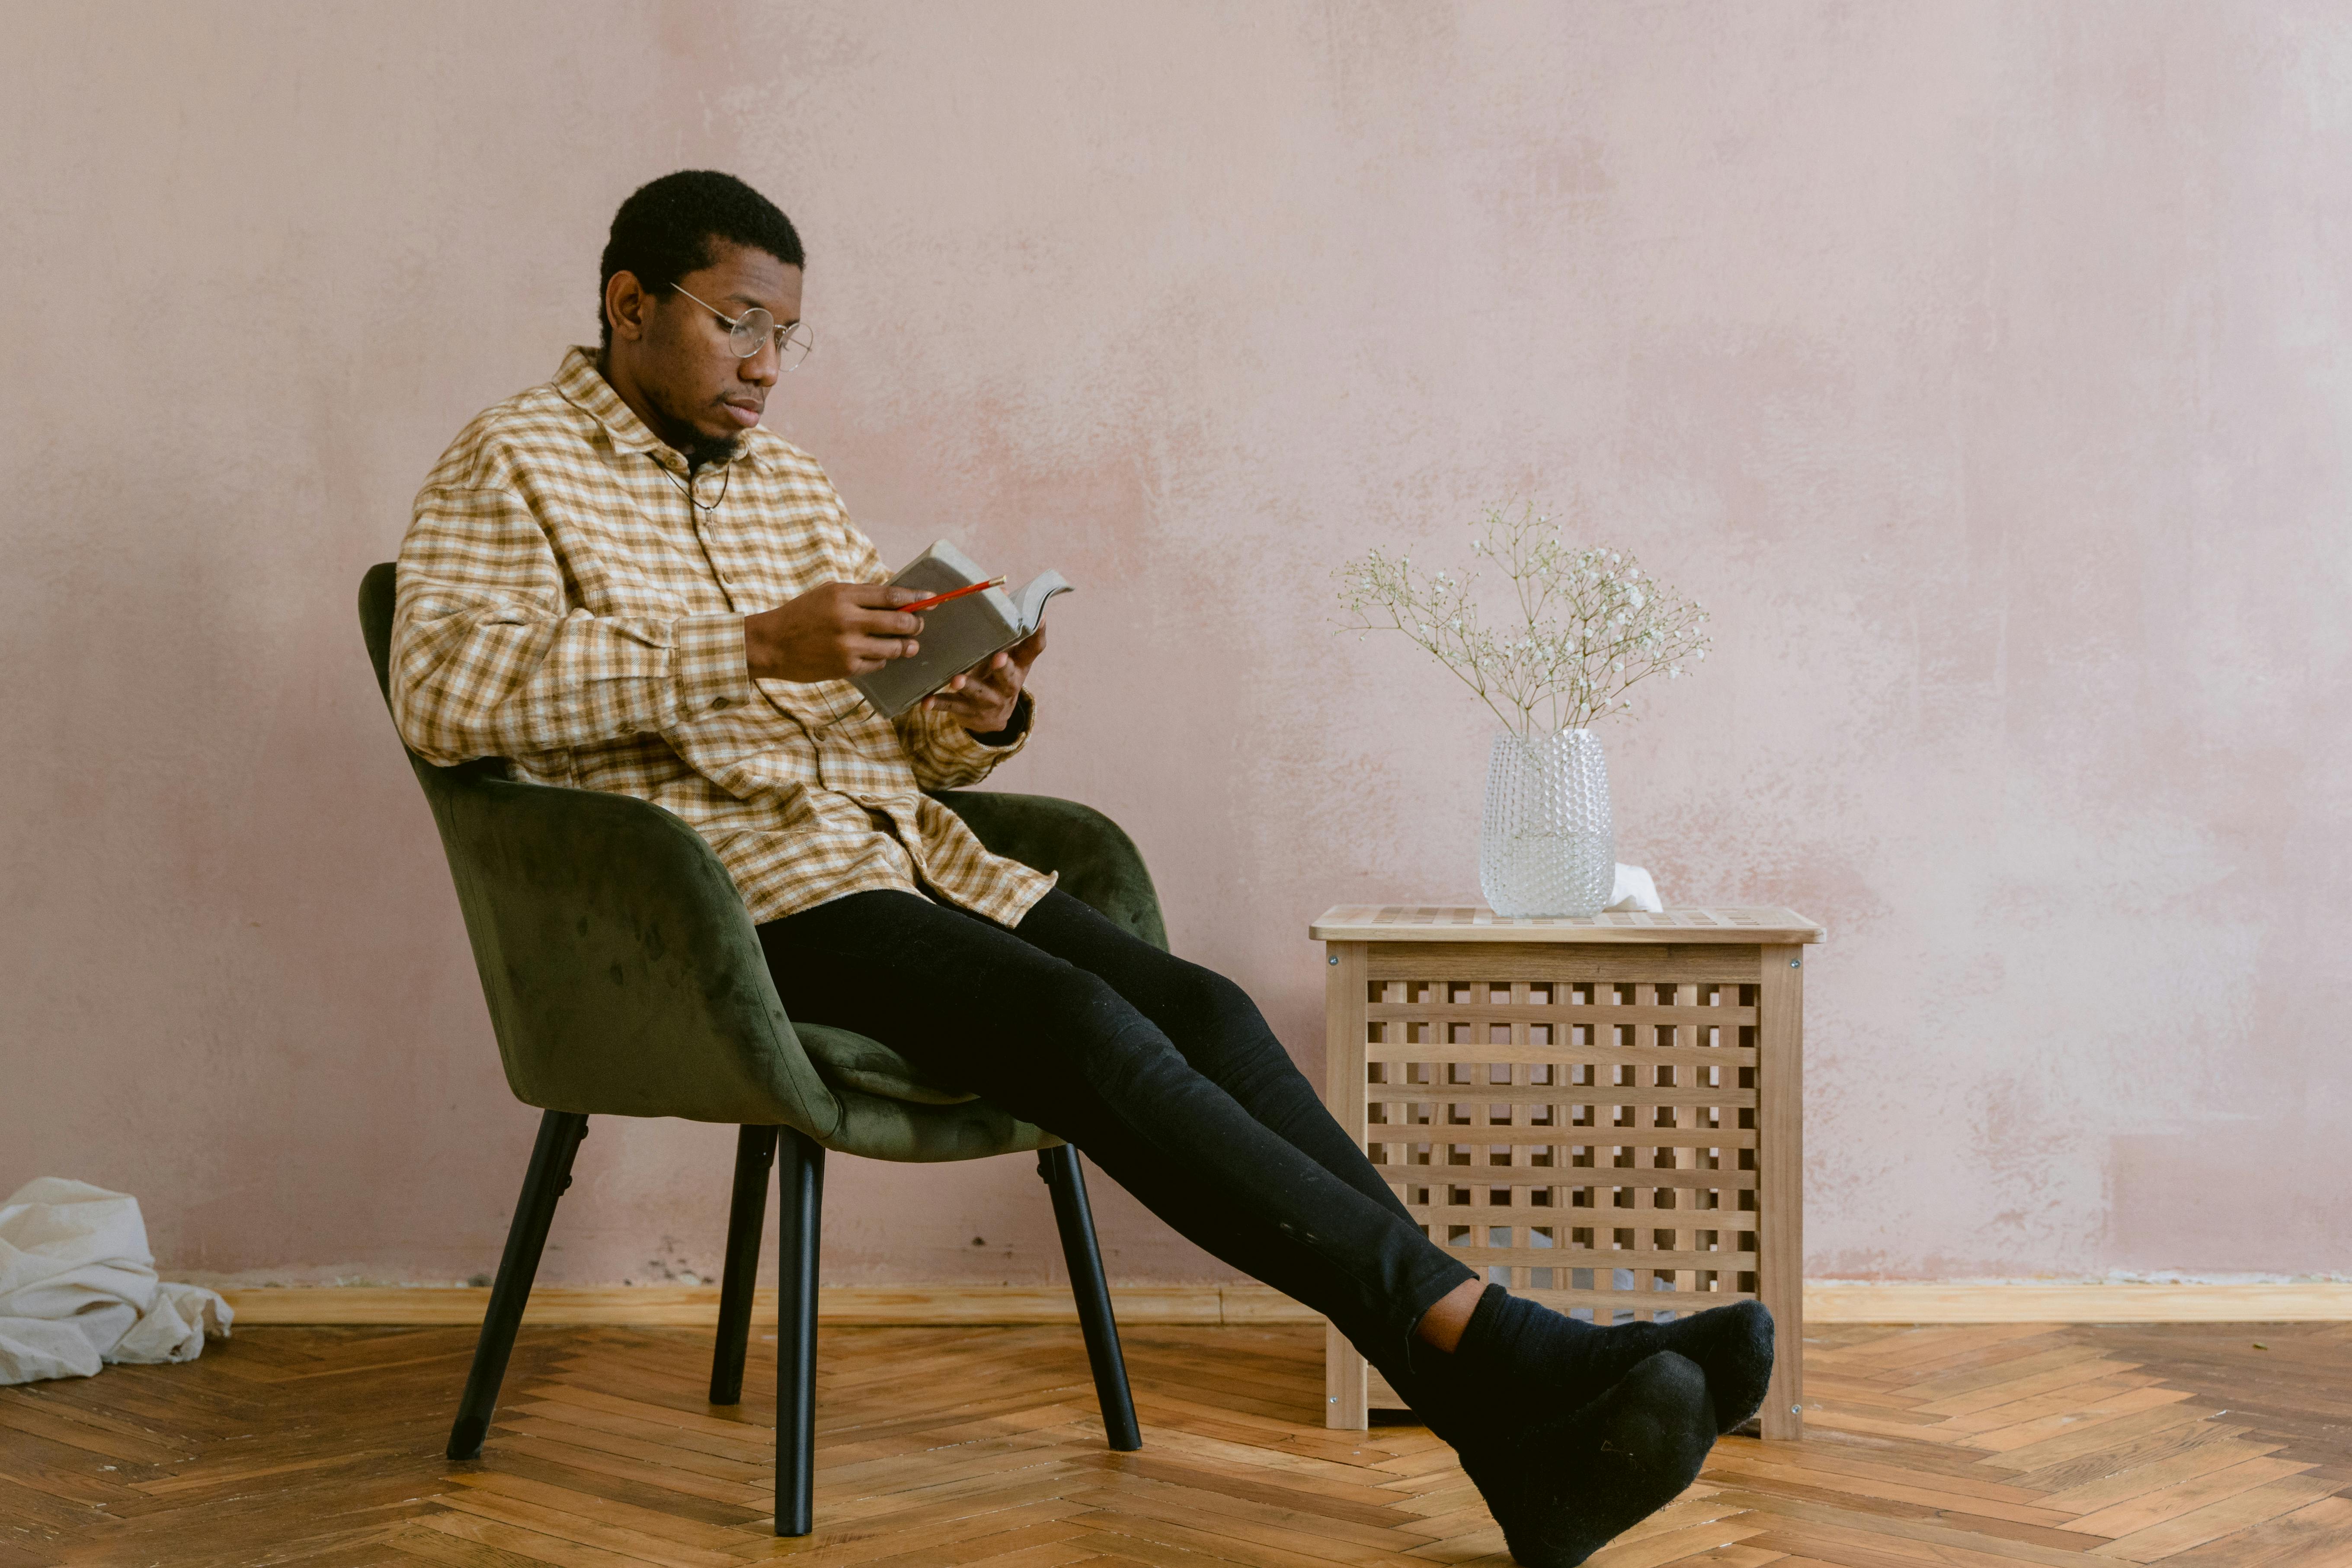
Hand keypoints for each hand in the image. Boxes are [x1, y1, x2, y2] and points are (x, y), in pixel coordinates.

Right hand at [744, 582, 928, 680]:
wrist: (770, 644)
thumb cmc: (800, 615)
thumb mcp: (828, 593)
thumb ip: (860, 595)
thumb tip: (896, 597)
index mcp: (843, 595)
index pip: (891, 595)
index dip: (916, 598)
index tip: (931, 599)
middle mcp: (848, 619)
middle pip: (900, 622)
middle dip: (915, 624)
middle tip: (918, 626)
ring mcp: (848, 646)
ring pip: (893, 648)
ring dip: (904, 647)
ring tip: (908, 645)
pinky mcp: (845, 668)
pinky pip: (877, 665)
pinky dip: (880, 661)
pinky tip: (876, 656)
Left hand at [923, 623, 1045, 733]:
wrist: (993, 718)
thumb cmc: (997, 674)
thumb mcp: (1006, 653)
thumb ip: (1004, 627)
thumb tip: (1002, 590)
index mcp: (1018, 666)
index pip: (1033, 649)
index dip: (1037, 634)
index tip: (1039, 618)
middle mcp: (1007, 684)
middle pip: (1008, 677)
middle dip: (1003, 668)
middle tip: (998, 658)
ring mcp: (987, 700)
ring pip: (978, 693)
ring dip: (968, 686)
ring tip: (957, 680)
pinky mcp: (967, 710)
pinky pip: (952, 707)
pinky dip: (938, 704)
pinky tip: (926, 702)